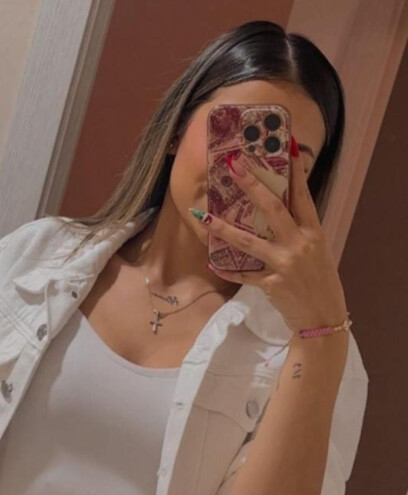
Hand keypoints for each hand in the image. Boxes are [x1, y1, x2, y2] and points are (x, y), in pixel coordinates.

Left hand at [190, 137, 348, 334]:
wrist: (323, 318)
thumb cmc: (320, 282)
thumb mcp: (317, 251)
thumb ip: (300, 231)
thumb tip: (279, 211)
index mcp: (313, 232)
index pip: (303, 195)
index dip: (295, 170)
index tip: (286, 145)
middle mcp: (299, 244)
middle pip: (272, 208)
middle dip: (251, 184)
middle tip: (233, 164)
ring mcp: (284, 264)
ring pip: (248, 241)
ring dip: (222, 227)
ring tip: (203, 214)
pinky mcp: (270, 284)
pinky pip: (243, 274)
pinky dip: (226, 269)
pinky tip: (211, 261)